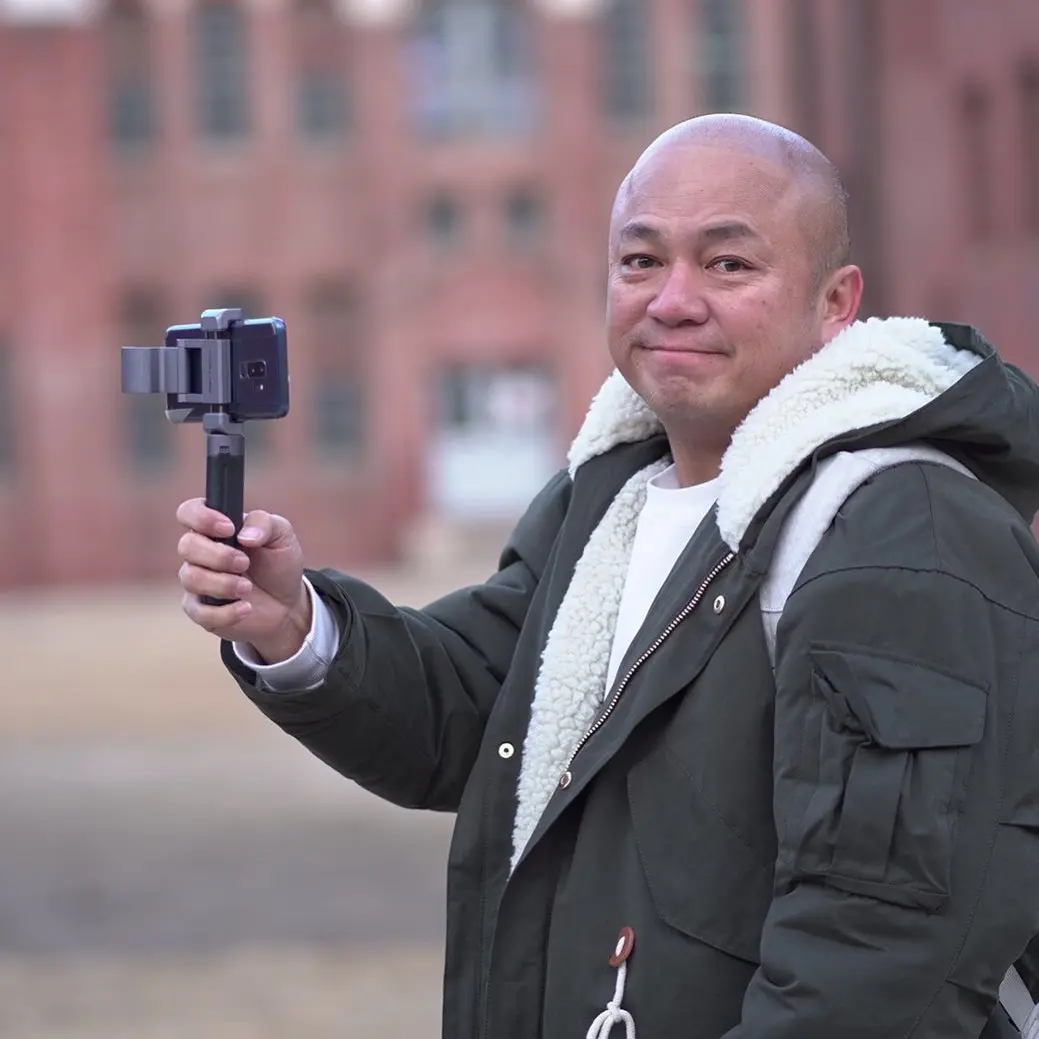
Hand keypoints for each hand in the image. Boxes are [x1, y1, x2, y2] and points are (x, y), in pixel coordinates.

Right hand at [176, 499, 311, 663]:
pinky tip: (246, 608)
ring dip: (222, 583)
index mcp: (215, 529)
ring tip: (247, 588)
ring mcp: (198, 582)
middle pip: (186, 546)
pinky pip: (198, 612)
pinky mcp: (202, 610)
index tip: (229, 528)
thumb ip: (265, 524)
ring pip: (190, 578)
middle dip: (219, 555)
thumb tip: (245, 535)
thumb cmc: (279, 563)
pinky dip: (225, 612)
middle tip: (245, 563)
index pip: (189, 512)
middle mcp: (201, 553)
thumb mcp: (282, 536)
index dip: (201, 517)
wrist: (288, 603)